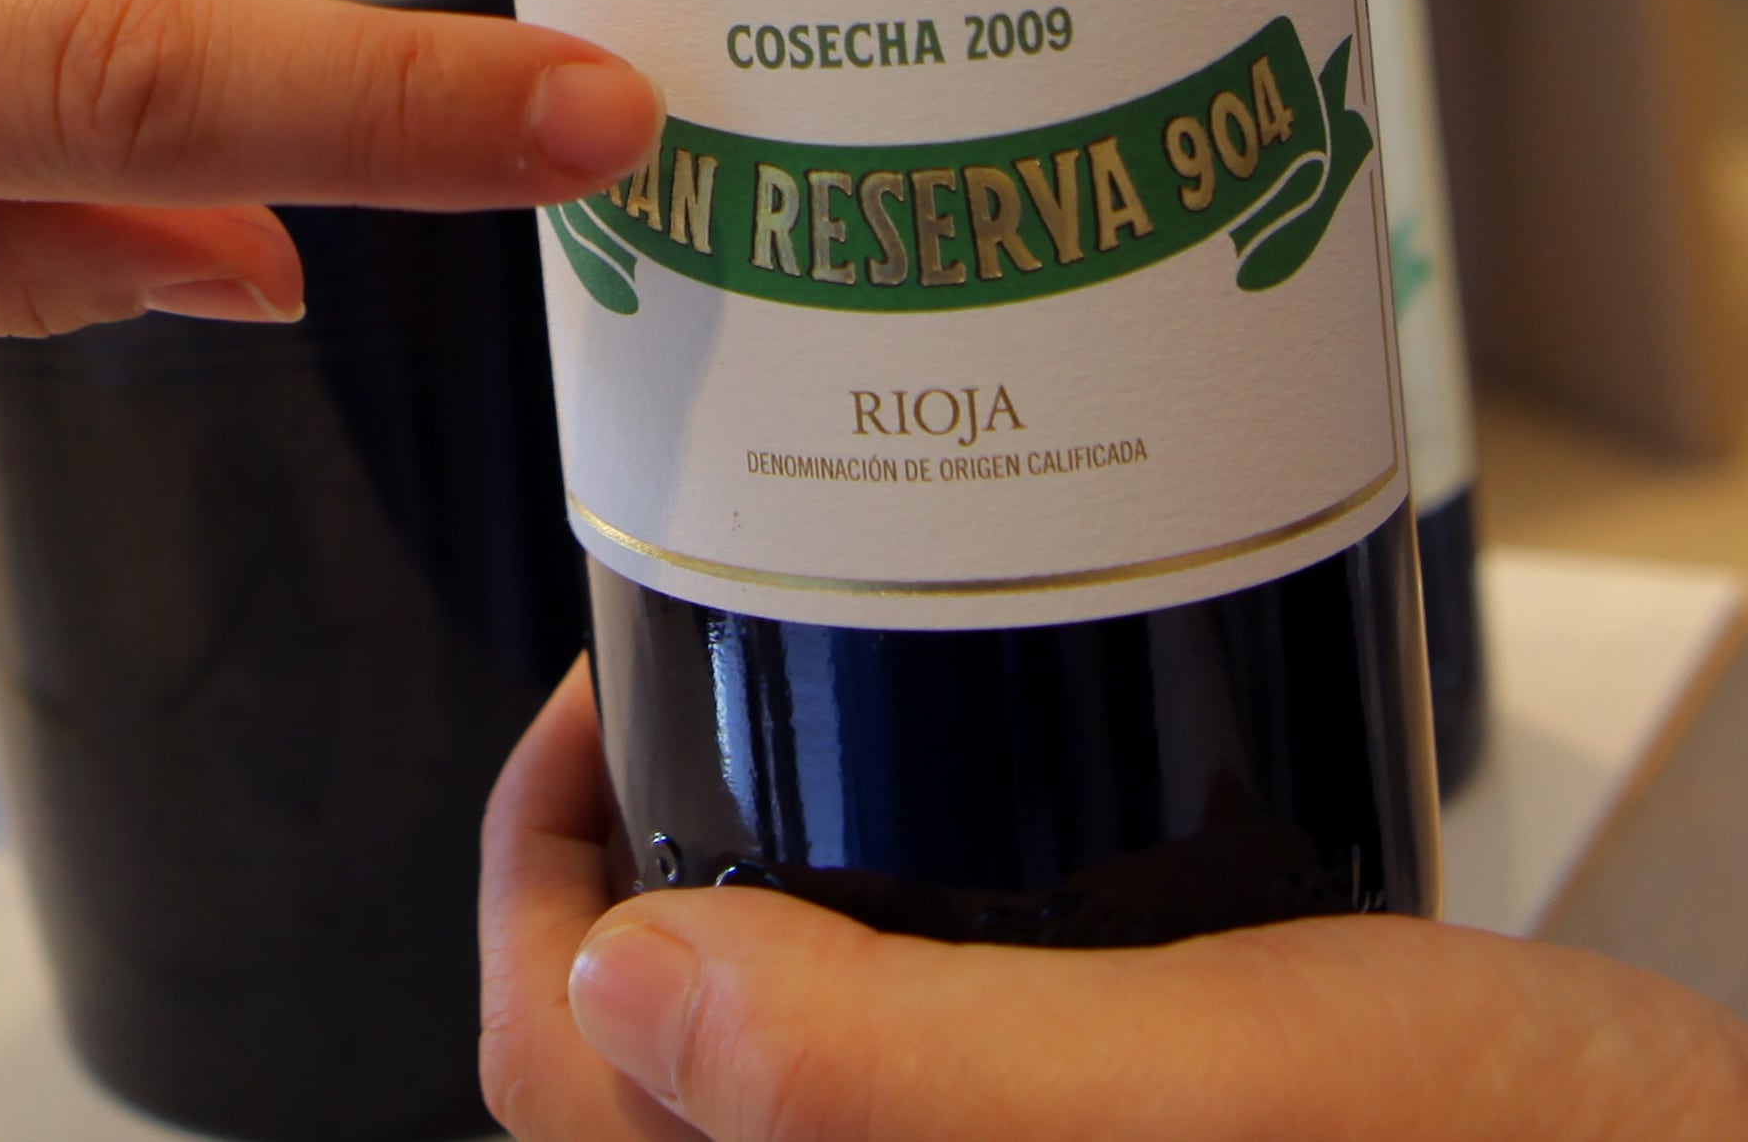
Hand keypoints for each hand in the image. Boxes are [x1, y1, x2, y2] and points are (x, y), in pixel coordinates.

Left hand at [478, 670, 1747, 1141]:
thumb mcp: (1209, 1093)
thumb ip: (894, 1075)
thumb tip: (619, 982)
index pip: (568, 1084)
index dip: (538, 875)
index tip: (612, 677)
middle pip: (678, 1073)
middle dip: (666, 859)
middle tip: (732, 654)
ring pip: (820, 1059)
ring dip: (794, 892)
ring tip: (855, 703)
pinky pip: (960, 1063)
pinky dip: (934, 940)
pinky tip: (1006, 813)